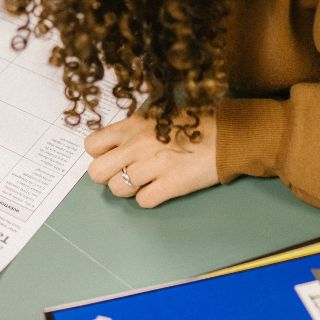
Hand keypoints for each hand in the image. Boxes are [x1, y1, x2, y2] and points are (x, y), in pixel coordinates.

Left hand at [85, 112, 219, 207]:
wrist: (227, 135)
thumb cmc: (193, 124)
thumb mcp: (156, 117)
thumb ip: (132, 130)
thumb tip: (114, 146)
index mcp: (131, 126)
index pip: (91, 145)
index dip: (99, 154)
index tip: (113, 156)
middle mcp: (137, 145)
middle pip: (97, 172)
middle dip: (108, 176)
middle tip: (124, 173)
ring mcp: (152, 166)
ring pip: (117, 189)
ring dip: (129, 189)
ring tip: (146, 181)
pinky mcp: (170, 185)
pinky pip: (142, 201)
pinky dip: (149, 198)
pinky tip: (160, 187)